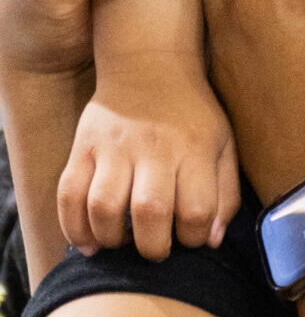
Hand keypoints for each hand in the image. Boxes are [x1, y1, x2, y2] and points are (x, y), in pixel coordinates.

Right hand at [57, 66, 239, 258]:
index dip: (193, 237)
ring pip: (103, 205)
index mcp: (195, 149)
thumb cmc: (192, 116)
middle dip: (152, 247)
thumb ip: (225, 194)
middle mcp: (154, 148)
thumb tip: (211, 241)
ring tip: (121, 243)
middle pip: (149, 211)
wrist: (150, 65)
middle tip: (155, 251)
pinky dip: (73, 227)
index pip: (196, 209)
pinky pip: (68, 194)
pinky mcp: (82, 147)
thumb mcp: (223, 145)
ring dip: (111, 238)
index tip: (189, 238)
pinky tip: (88, 243)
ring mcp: (114, 147)